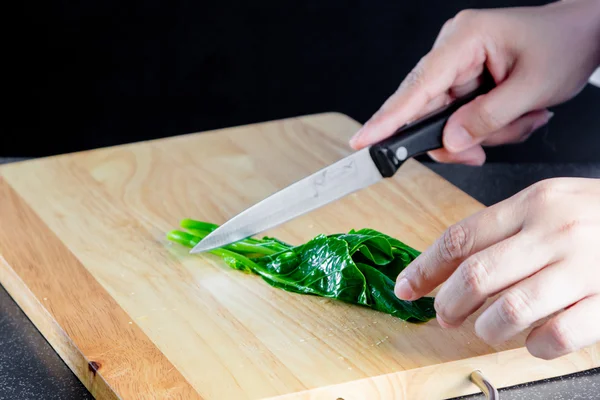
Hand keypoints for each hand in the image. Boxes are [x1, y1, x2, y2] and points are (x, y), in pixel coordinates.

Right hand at [350, 0, 599, 164]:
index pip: (417, 87)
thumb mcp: (532, 88)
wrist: (586, 34)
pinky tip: (515, 118)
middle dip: (455, 136)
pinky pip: (460, 117)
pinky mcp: (465, 79)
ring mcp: (457, 65)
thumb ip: (486, 119)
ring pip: (445, 119)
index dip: (388, 118)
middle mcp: (453, 50)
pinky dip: (486, 128)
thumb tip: (449, 143)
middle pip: (426, 109)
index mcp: (464, 39)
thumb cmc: (565, 44)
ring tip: (520, 120)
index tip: (363, 141)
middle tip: (477, 152)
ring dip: (481, 132)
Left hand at [394, 177, 599, 358]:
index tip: (406, 287)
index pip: (460, 238)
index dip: (425, 268)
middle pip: (475, 276)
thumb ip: (501, 229)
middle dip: (447, 303)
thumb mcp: (546, 204)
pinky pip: (556, 336)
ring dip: (485, 328)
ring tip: (485, 328)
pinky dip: (535, 345)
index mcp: (532, 204)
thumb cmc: (596, 216)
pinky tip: (533, 339)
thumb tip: (447, 264)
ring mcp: (583, 268)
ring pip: (509, 311)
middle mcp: (554, 233)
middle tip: (443, 314)